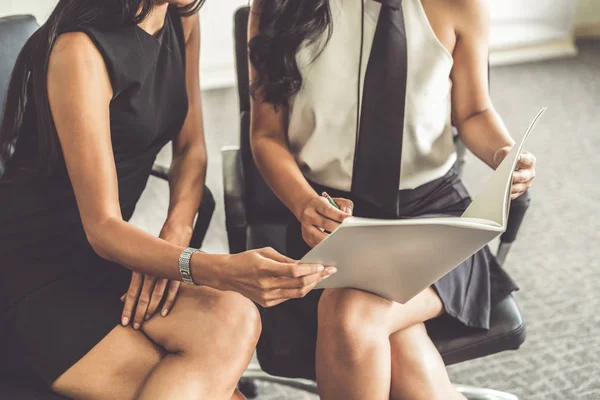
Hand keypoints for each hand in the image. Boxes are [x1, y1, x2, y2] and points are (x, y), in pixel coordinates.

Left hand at [120, 224, 190, 328]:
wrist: (175, 232)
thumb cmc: (156, 251)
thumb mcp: (142, 264)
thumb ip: (134, 283)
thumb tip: (122, 298)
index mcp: (140, 270)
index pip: (132, 293)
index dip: (127, 308)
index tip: (123, 322)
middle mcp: (149, 271)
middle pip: (141, 296)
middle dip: (137, 313)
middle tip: (134, 327)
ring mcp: (162, 271)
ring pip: (154, 294)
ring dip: (150, 310)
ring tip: (145, 322)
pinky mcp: (175, 271)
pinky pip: (171, 289)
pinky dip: (167, 301)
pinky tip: (163, 313)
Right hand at [214, 247, 335, 307]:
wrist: (227, 275)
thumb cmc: (245, 260)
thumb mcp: (264, 252)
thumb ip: (284, 259)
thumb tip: (303, 264)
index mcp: (264, 268)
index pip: (294, 271)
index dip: (311, 269)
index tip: (322, 265)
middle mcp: (266, 284)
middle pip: (299, 284)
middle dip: (317, 277)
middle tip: (329, 271)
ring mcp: (267, 296)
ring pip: (297, 293)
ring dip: (312, 285)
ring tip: (322, 278)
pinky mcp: (267, 303)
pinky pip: (289, 297)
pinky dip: (300, 290)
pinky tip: (308, 284)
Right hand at [298, 195, 352, 247]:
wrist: (306, 209)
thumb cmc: (323, 205)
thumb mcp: (334, 200)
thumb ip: (344, 205)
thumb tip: (348, 215)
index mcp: (316, 203)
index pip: (328, 210)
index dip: (339, 216)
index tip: (349, 219)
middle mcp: (309, 215)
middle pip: (325, 223)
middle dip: (339, 228)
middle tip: (348, 230)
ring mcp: (306, 227)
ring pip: (320, 237)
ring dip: (333, 239)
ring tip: (342, 238)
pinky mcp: (307, 237)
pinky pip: (318, 244)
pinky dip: (328, 245)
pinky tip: (335, 243)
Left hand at [493, 146, 536, 199]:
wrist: (506, 165)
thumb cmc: (506, 157)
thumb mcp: (505, 151)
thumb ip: (506, 152)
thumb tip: (505, 158)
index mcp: (530, 161)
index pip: (528, 160)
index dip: (522, 159)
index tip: (516, 158)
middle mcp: (530, 173)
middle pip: (523, 176)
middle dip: (513, 177)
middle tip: (504, 177)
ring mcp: (526, 183)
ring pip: (518, 188)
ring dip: (508, 188)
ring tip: (499, 186)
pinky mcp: (520, 191)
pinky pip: (513, 195)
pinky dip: (506, 194)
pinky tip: (498, 192)